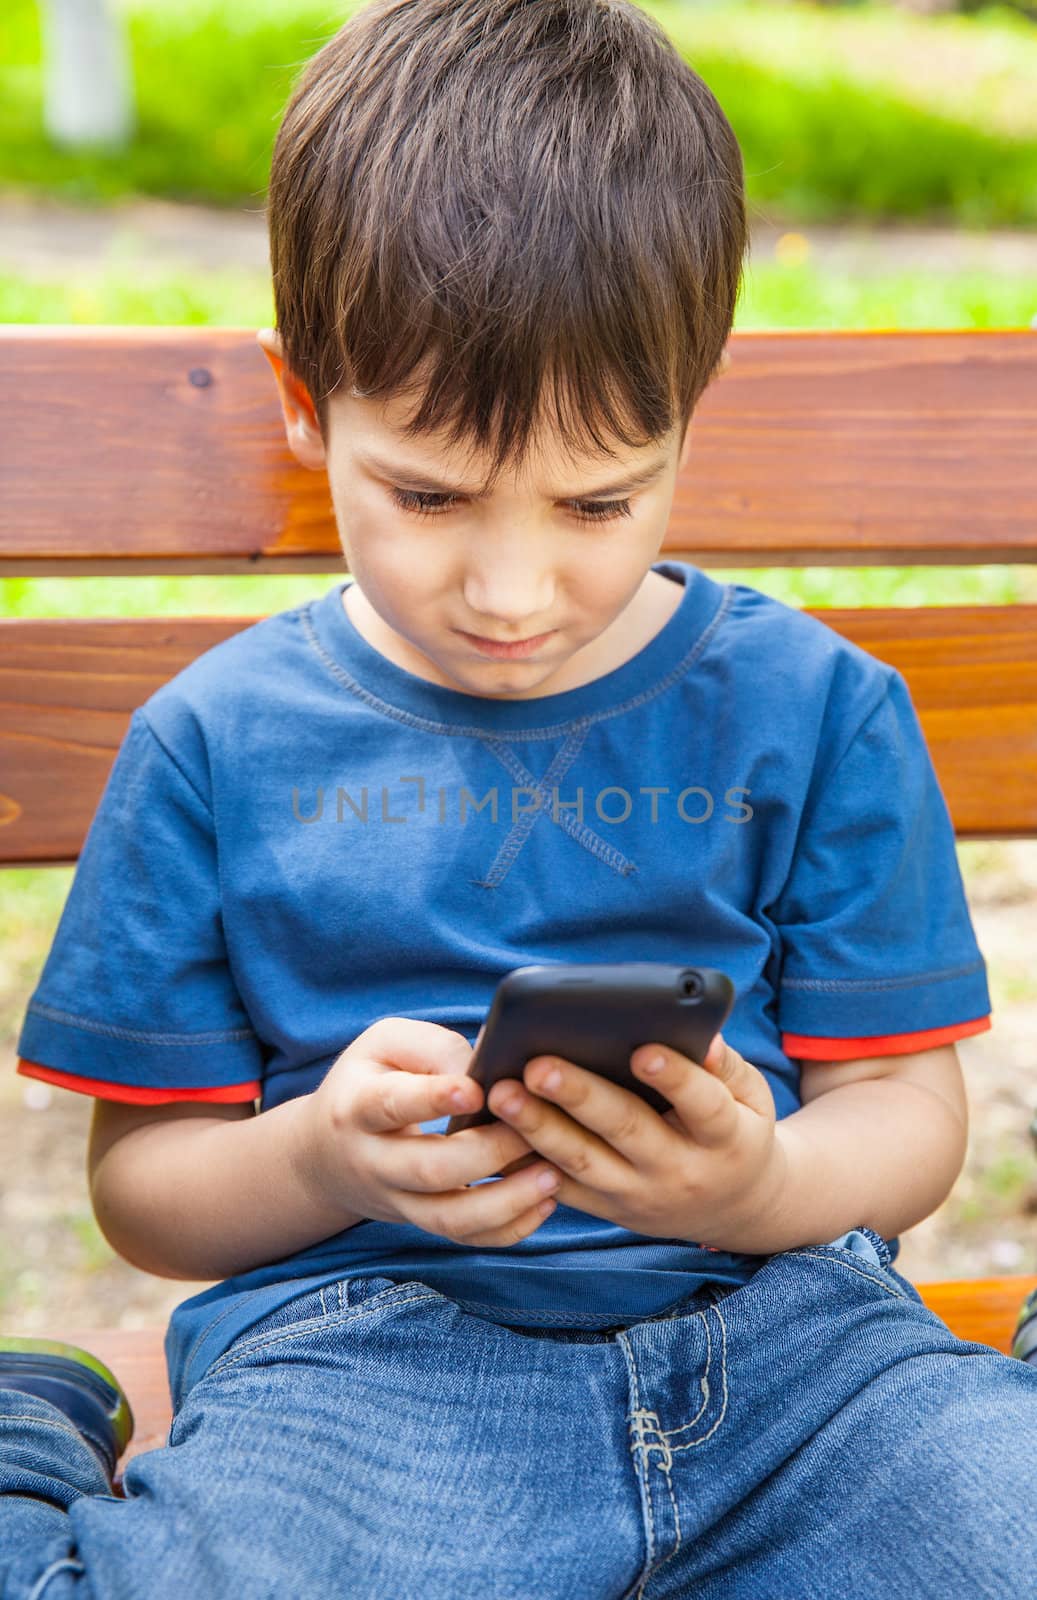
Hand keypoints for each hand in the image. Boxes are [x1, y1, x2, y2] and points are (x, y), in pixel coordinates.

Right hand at [295, 1017, 564, 1246]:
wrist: (327, 1153)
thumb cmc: (371, 1080)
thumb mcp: (385, 1045)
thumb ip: (433, 1049)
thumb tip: (487, 1070)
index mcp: (358, 1106)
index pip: (391, 1105)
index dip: (433, 1099)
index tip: (476, 1090)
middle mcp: (373, 1161)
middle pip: (429, 1169)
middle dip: (487, 1153)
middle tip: (533, 1130)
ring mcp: (397, 1201)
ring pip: (449, 1217)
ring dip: (506, 1201)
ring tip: (552, 1175)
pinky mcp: (423, 1222)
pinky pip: (466, 1238)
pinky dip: (509, 1228)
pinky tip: (544, 1201)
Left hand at [487, 1033, 787, 1250]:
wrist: (734, 1208)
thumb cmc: (736, 1130)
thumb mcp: (751, 1097)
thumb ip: (726, 1066)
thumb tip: (701, 1036)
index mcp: (727, 1139)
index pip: (703, 1105)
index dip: (675, 1078)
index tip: (642, 1050)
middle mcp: (680, 1172)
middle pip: (626, 1130)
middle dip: (579, 1097)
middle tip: (538, 1065)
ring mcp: (637, 1195)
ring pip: (582, 1162)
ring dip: (537, 1127)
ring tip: (502, 1092)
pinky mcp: (605, 1207)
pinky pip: (558, 1185)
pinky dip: (523, 1159)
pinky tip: (492, 1129)